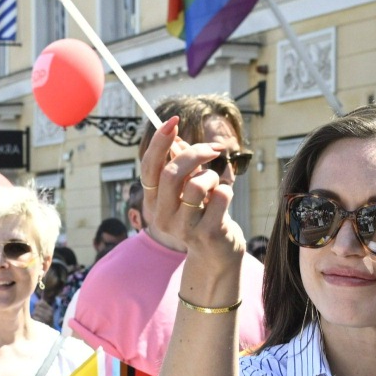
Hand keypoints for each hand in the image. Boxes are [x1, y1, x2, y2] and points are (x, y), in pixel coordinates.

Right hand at [138, 119, 244, 268]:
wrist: (216, 255)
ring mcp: (183, 228)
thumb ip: (182, 167)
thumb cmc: (202, 215)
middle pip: (171, 173)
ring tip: (214, 184)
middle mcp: (162, 216)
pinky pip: (220, 196)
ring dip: (211, 175)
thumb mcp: (188, 189)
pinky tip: (224, 201)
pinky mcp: (207, 234)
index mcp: (154, 202)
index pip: (149, 167)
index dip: (159, 142)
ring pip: (196, 184)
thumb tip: (177, 139)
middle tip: (212, 149)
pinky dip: (226, 190)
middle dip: (194, 153)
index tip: (172, 121)